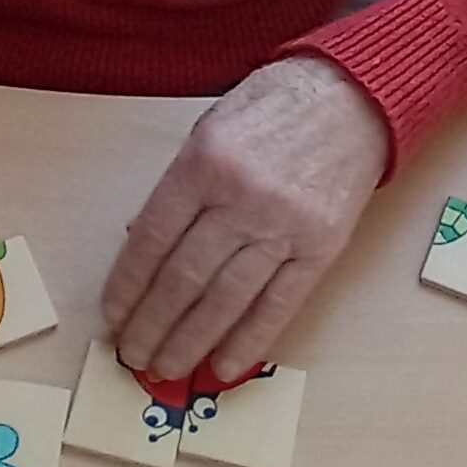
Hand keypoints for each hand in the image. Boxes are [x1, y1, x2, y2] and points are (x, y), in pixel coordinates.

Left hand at [102, 56, 387, 382]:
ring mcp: (284, 226)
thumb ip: (177, 186)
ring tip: (167, 368)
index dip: (128, 284)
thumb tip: (140, 243)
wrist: (352, 98)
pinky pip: (279, 304)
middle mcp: (242, 197)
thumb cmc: (273, 108)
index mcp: (205, 163)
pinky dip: (249, 340)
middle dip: (152, 324)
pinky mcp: (321, 247)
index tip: (114, 314)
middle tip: (133, 354)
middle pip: (185, 277)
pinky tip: (224, 366)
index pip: (152, 238)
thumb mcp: (210, 129)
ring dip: (191, 341)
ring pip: (226, 299)